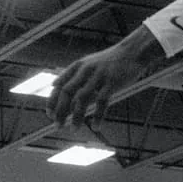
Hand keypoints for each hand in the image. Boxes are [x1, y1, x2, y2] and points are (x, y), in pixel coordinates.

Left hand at [48, 28, 162, 127]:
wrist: (132, 52)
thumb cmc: (110, 61)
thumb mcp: (90, 63)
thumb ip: (75, 75)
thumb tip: (57, 87)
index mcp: (78, 66)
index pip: (59, 84)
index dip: (53, 100)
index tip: (50, 114)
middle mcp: (86, 70)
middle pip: (67, 92)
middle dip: (60, 110)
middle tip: (58, 125)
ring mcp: (99, 76)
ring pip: (82, 99)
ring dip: (76, 116)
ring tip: (74, 129)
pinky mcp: (112, 83)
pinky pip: (101, 102)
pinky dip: (97, 116)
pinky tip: (96, 127)